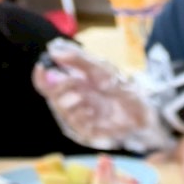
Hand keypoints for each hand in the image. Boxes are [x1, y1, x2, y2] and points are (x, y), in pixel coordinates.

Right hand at [33, 40, 168, 153]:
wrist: (143, 112)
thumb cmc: (123, 89)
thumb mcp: (101, 69)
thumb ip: (78, 59)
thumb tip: (53, 50)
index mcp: (72, 84)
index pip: (46, 82)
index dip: (40, 76)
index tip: (43, 67)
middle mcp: (73, 100)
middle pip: (51, 97)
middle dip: (58, 88)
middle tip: (74, 82)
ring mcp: (80, 117)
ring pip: (61, 112)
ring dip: (70, 103)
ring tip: (85, 99)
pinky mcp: (88, 132)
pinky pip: (74, 128)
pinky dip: (80, 118)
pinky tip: (91, 112)